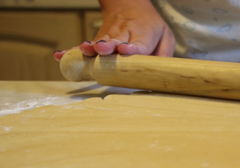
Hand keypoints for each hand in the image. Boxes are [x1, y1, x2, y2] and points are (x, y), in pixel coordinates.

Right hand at [54, 0, 175, 60]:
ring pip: (99, 42)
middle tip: (102, 49)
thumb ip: (164, 55)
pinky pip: (85, 46)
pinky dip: (71, 51)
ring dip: (92, 47)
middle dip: (108, 46)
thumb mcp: (165, 37)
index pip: (138, 43)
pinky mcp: (98, 40)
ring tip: (85, 50)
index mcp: (143, 34)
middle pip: (115, 41)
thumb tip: (161, 75)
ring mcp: (109, 37)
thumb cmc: (150, 27)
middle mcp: (124, 35)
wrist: (130, 5)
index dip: (131, 47)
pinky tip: (59, 55)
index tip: (124, 49)